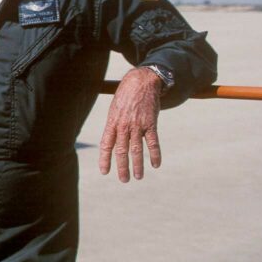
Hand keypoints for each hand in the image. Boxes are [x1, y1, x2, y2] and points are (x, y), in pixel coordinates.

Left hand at [98, 67, 163, 181]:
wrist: (141, 81)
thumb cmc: (125, 96)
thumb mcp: (114, 109)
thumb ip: (114, 125)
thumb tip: (112, 140)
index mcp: (112, 122)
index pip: (106, 144)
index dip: (105, 159)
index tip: (105, 171)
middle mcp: (124, 125)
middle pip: (122, 150)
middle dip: (122, 167)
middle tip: (124, 180)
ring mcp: (137, 125)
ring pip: (137, 149)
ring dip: (137, 165)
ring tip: (138, 177)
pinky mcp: (151, 123)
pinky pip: (153, 142)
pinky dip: (155, 154)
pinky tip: (156, 164)